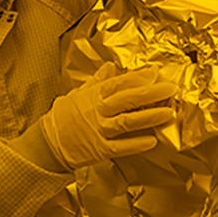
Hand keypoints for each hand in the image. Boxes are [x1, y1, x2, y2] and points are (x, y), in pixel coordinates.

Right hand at [40, 63, 177, 169]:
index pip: (119, 83)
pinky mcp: (100, 150)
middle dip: (151, 93)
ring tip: (168, 113)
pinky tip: (152, 140)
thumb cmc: (63, 117)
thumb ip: (97, 81)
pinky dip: (137, 143)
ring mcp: (99, 131)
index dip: (138, 77)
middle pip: (128, 99)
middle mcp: (97, 111)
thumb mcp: (77, 94)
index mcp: (93, 95)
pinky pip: (121, 147)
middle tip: (171, 88)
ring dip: (149, 116)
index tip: (155, 72)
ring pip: (128, 121)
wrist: (46, 143)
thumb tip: (111, 66)